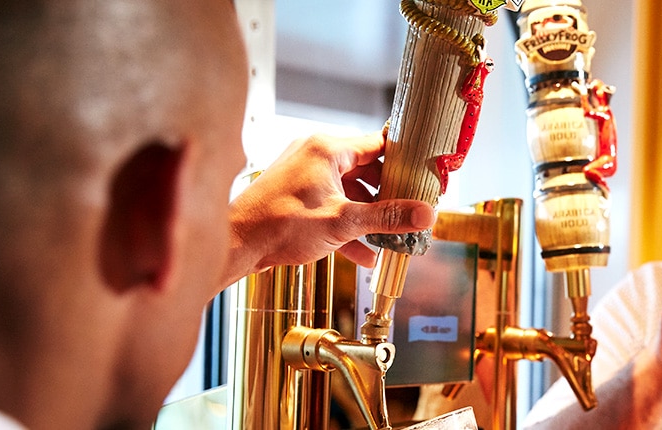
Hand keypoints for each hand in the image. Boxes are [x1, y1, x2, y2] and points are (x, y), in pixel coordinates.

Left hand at [225, 132, 435, 282]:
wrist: (235, 245)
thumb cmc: (280, 225)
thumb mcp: (343, 222)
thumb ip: (387, 217)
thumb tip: (426, 214)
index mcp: (327, 150)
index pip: (378, 145)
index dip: (404, 162)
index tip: (424, 179)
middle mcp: (315, 156)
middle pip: (366, 170)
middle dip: (388, 197)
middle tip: (411, 213)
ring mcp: (304, 177)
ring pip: (350, 193)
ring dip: (369, 217)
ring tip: (391, 240)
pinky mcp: (296, 197)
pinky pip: (332, 206)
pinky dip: (348, 226)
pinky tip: (364, 255)